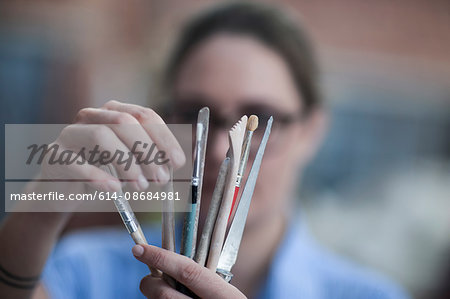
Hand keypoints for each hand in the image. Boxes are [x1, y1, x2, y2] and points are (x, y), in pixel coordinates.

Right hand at [38, 100, 185, 196]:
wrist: (62, 189)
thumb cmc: (102, 172)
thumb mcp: (130, 162)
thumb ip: (150, 158)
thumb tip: (175, 163)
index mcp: (114, 111)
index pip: (145, 115)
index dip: (164, 138)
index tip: (177, 162)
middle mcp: (92, 116)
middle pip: (125, 122)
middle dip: (147, 151)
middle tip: (160, 179)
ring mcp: (71, 133)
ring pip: (102, 136)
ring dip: (127, 163)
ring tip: (141, 187)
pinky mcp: (55, 155)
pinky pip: (77, 162)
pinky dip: (100, 177)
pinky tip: (115, 189)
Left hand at [132, 244, 246, 298]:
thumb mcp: (228, 294)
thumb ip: (208, 276)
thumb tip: (185, 249)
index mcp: (226, 296)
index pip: (188, 272)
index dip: (161, 258)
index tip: (139, 249)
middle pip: (165, 295)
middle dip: (149, 284)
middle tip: (146, 279)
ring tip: (165, 295)